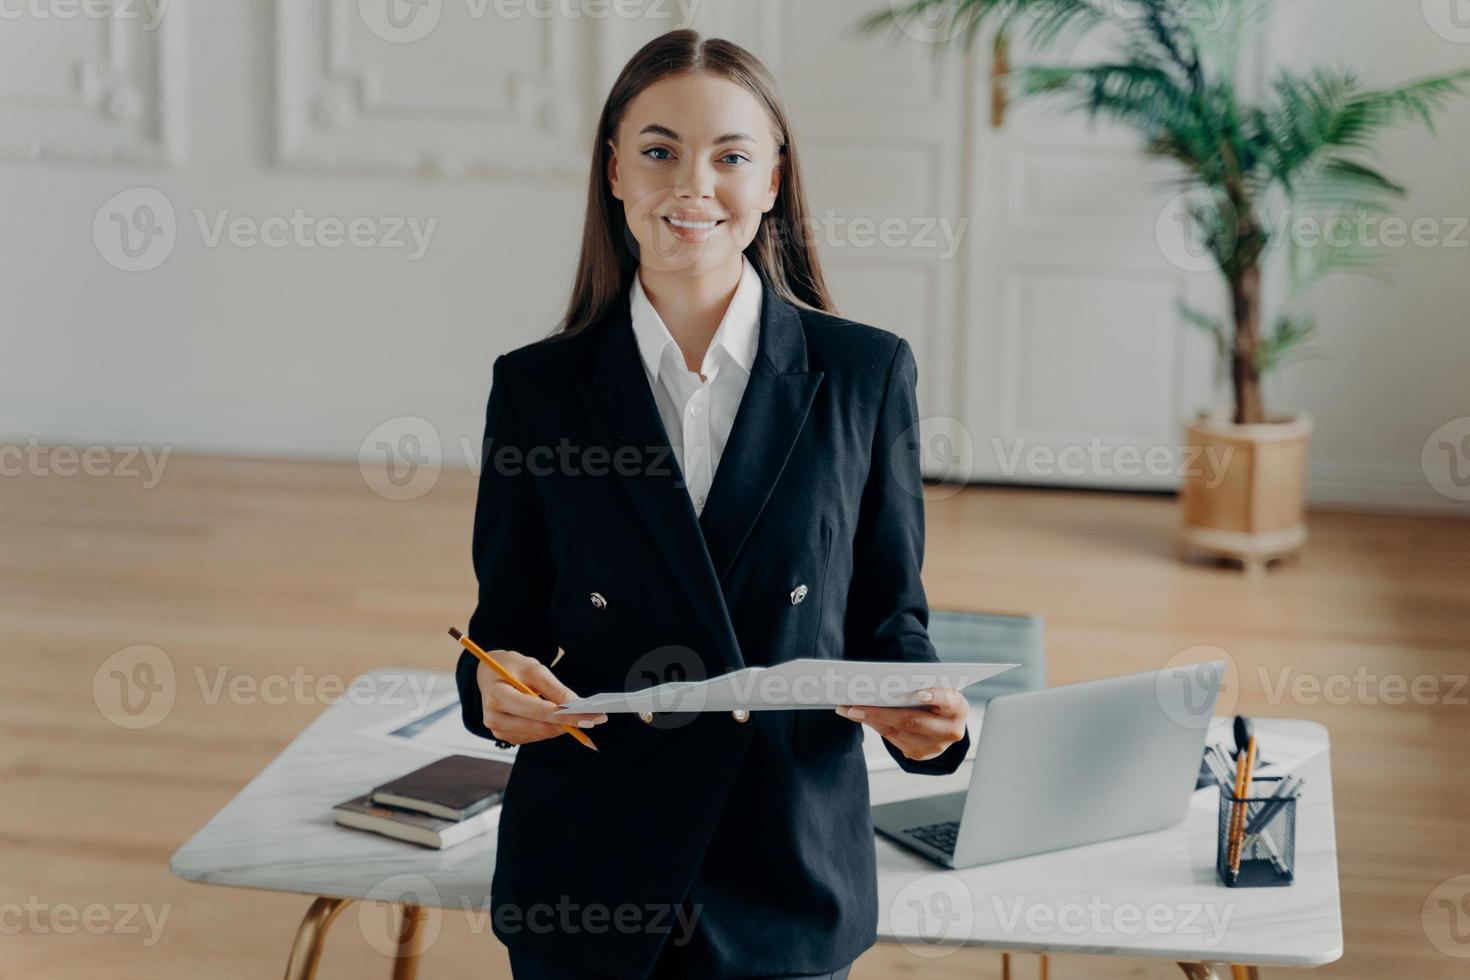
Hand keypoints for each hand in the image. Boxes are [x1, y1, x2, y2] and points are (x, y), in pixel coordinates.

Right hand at [476, 648, 607, 745]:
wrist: (490, 675)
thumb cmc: (512, 667)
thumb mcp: (533, 668)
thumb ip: (555, 688)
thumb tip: (578, 706)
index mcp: (496, 695)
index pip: (536, 710)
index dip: (565, 715)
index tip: (589, 715)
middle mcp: (493, 717)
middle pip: (538, 726)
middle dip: (568, 723)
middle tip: (595, 719)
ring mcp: (497, 730)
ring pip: (539, 734)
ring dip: (562, 727)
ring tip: (583, 717)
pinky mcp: (505, 736)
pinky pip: (534, 736)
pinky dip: (550, 729)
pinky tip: (562, 720)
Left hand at [834, 687, 966, 761]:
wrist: (944, 721)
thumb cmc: (936, 698)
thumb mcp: (935, 688)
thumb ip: (917, 686)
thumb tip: (883, 683)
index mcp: (957, 707)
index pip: (946, 700)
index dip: (933, 697)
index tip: (917, 693)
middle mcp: (951, 730)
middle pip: (912, 721)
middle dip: (881, 712)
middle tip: (855, 705)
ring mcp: (937, 747)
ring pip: (898, 733)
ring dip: (871, 720)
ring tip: (849, 709)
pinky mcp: (922, 755)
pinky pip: (894, 741)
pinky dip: (876, 727)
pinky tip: (860, 717)